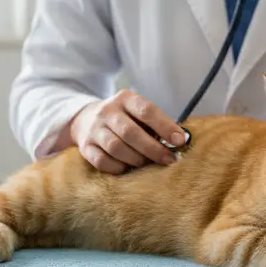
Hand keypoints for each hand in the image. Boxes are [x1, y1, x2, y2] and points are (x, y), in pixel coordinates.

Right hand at [69, 90, 186, 173]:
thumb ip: (157, 123)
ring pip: (116, 147)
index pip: (146, 110)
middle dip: (153, 149)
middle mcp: (107, 111)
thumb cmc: (124, 119)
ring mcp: (94, 129)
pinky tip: (127, 168)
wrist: (86, 119)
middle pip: (131, 132)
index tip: (180, 141)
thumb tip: (180, 140)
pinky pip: (102, 161)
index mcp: (125, 98)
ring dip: (136, 159)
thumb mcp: (138, 112)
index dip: (165, 127)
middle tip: (168, 160)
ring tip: (147, 164)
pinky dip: (118, 167)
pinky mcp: (85, 147)